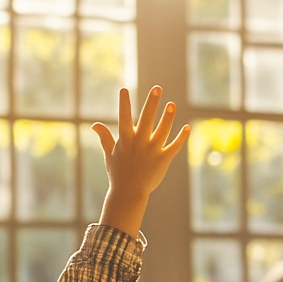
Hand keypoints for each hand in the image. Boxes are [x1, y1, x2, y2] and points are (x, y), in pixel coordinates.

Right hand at [92, 86, 190, 235]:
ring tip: (172, 104)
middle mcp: (139, 143)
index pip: (124, 117)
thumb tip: (95, 125)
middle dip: (151, 103)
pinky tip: (187, 128)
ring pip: (162, 130)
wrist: (128, 193)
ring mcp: (152, 151)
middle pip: (146, 119)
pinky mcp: (163, 160)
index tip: (123, 89)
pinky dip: (181, 137)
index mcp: (126, 140)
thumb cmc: (118, 173)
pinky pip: (174, 146)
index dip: (123, 103)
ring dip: (168, 117)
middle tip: (157, 88)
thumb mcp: (110, 154)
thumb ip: (105, 138)